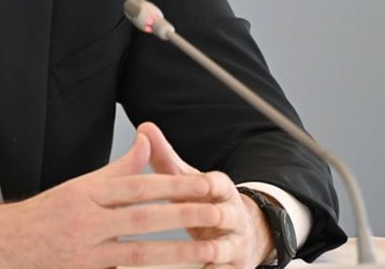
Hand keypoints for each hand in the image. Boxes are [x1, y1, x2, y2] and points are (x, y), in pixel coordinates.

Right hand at [0, 129, 241, 268]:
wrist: (1, 247)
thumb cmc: (42, 217)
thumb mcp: (78, 187)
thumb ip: (117, 169)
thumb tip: (147, 142)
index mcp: (86, 194)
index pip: (138, 187)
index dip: (174, 186)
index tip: (206, 184)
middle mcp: (86, 221)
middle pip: (144, 217)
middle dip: (184, 217)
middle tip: (219, 215)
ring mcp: (85, 251)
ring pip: (139, 250)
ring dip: (178, 252)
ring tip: (209, 253)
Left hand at [139, 121, 274, 268]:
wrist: (240, 233)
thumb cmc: (203, 203)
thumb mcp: (187, 180)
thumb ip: (165, 157)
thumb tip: (144, 129)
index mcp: (221, 191)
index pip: (217, 183)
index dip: (206, 183)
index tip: (196, 183)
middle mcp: (232, 215)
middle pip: (222, 214)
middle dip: (206, 216)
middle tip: (185, 217)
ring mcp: (235, 243)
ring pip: (226, 248)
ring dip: (211, 251)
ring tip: (197, 253)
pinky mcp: (235, 266)